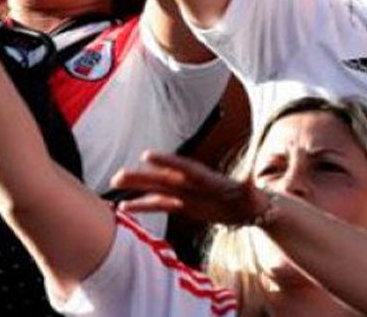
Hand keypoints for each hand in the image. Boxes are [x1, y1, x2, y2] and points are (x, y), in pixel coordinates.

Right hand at [112, 152, 270, 224]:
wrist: (250, 211)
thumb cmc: (251, 201)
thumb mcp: (250, 196)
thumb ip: (247, 187)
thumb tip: (250, 177)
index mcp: (208, 179)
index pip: (185, 168)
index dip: (167, 162)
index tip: (146, 155)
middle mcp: (193, 184)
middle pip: (165, 178)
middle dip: (143, 176)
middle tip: (119, 175)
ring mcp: (187, 193)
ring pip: (158, 189)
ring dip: (138, 187)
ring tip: (115, 184)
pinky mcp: (184, 205)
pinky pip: (160, 204)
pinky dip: (144, 206)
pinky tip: (125, 207)